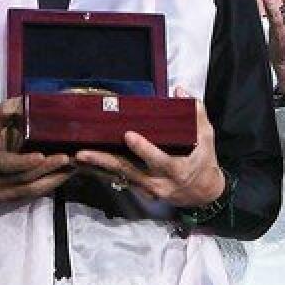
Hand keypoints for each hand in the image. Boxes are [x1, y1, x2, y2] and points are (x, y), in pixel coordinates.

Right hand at [0, 98, 73, 201]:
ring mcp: (3, 191)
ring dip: (54, 178)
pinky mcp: (14, 197)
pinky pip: (35, 194)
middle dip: (46, 169)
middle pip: (23, 178)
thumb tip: (24, 103)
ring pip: (32, 189)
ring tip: (73, 166)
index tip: (41, 156)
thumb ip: (5, 109)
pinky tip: (67, 173)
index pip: (5, 163)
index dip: (23, 162)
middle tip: (67, 158)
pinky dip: (52, 184)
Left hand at [75, 91, 224, 207]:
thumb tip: (180, 90)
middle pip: (128, 171)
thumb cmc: (204, 161)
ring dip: (98, 167)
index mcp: (176, 169)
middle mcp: (159, 182)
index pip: (157, 159)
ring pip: (120, 177)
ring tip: (78, 156)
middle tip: (83, 153)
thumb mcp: (207, 137)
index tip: (128, 135)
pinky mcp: (141, 192)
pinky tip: (88, 163)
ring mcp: (148, 190)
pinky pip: (120, 180)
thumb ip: (196, 113)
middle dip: (104, 161)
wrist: (203, 194)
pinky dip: (103, 171)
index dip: (143, 149)